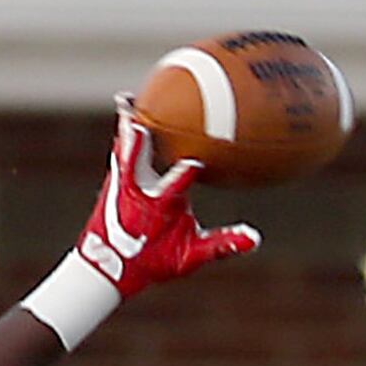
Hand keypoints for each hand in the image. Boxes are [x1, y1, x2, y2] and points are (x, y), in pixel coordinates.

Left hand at [75, 93, 259, 299]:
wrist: (110, 266)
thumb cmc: (155, 261)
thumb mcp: (190, 258)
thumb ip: (221, 246)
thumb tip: (254, 239)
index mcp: (161, 205)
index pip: (175, 185)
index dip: (185, 174)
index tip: (195, 163)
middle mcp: (137, 190)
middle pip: (137, 159)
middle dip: (139, 140)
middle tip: (141, 115)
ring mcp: (121, 183)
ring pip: (125, 146)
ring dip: (129, 124)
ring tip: (128, 99)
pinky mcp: (112, 178)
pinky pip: (122, 146)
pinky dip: (126, 126)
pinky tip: (127, 104)